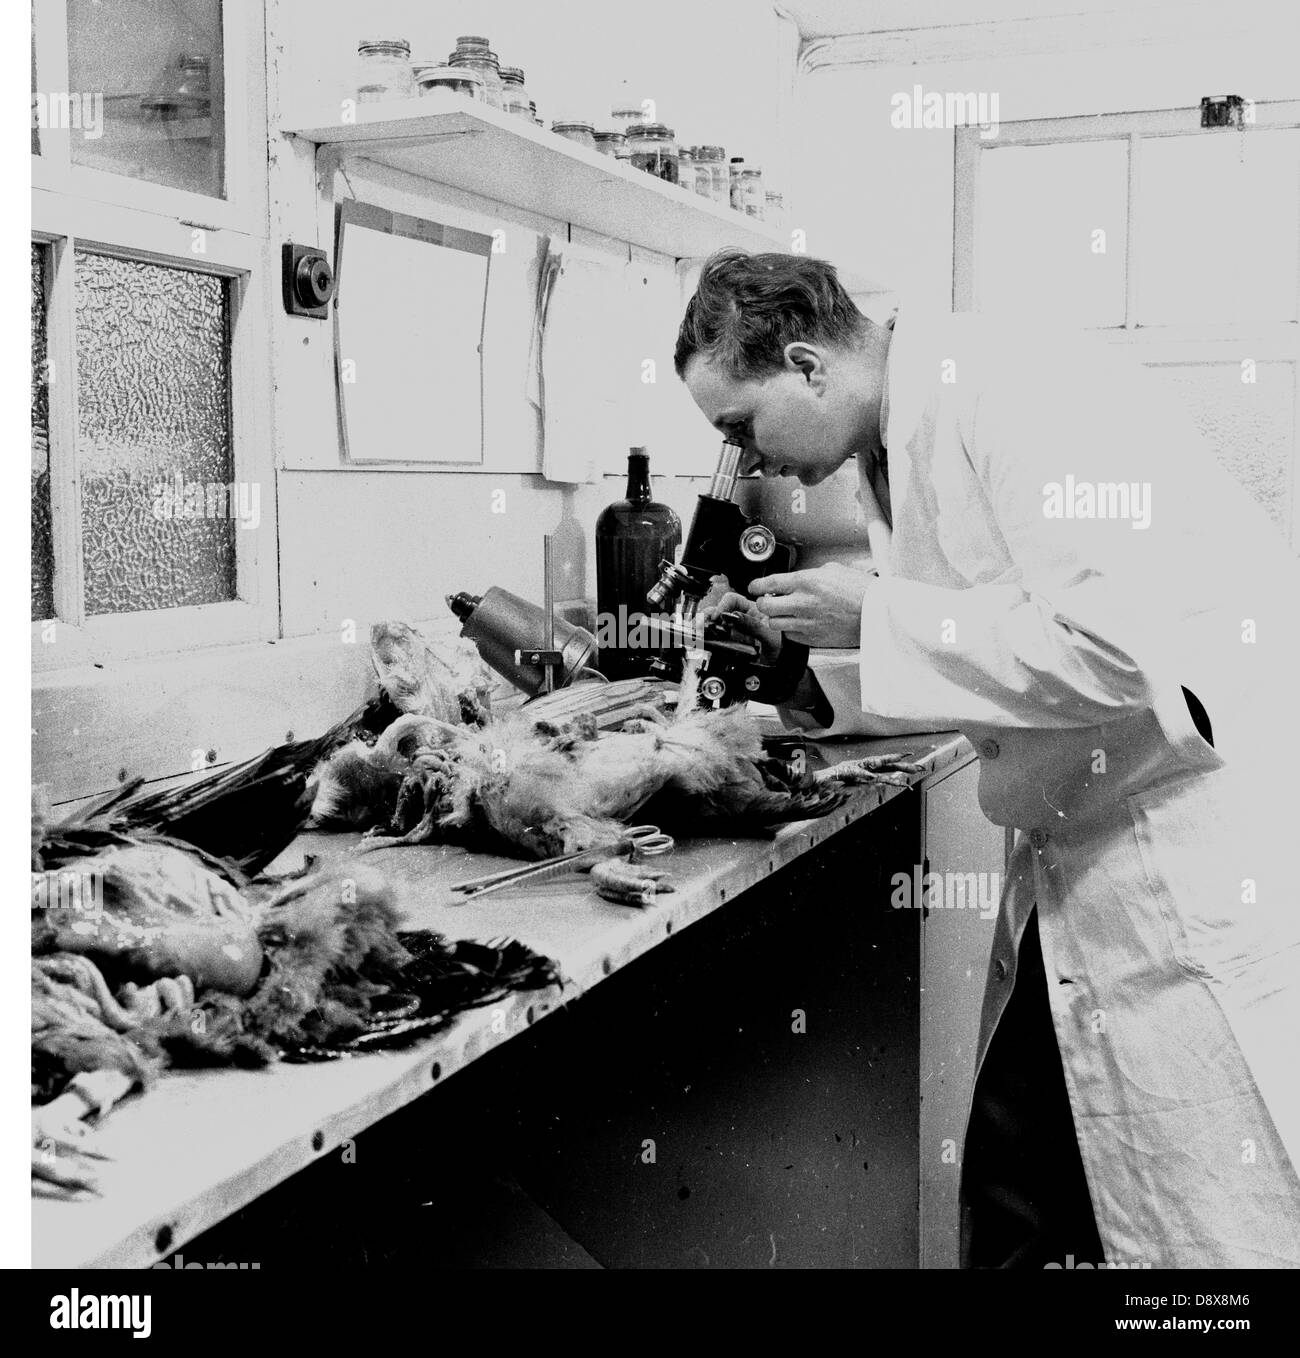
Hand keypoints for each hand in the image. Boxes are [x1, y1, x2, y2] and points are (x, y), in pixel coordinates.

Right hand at [696, 591, 782, 662]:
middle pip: (718, 610)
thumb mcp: (770, 635)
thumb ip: (753, 626)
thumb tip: (734, 617)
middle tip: (702, 624)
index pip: (732, 599)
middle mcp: (740, 619)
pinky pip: (714, 637)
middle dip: (708, 615)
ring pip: (713, 623)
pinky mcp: (728, 643)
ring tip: (698, 630)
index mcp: (751, 610)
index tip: (719, 616)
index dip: (723, 605)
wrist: (780, 665)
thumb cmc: (780, 647)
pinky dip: (705, 637)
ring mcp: (732, 631)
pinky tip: (701, 639)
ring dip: (703, 625)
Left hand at [748, 563, 872, 647]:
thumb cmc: (862, 591)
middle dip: (762, 603)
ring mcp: (806, 622)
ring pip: (774, 624)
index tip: (754, 587)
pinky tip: (798, 624)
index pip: (768, 584)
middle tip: (767, 601)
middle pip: (765, 606)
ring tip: (782, 613)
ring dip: (775, 618)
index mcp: (806, 582)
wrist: (877, 613)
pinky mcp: (812, 638)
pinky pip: (790, 636)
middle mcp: (802, 603)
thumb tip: (798, 580)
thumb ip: (810, 575)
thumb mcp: (834, 570)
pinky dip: (790, 630)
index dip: (756, 586)